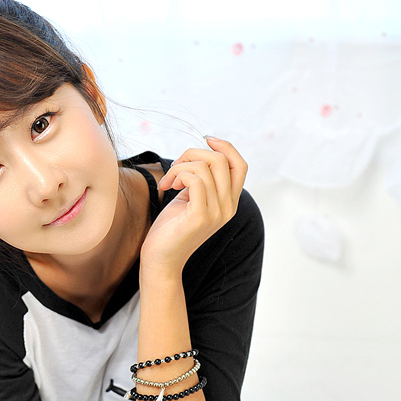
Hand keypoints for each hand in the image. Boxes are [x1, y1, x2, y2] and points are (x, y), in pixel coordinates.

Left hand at [140, 137, 247, 273]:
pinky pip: (195, 180)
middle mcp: (228, 208)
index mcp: (229, 202)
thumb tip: (198, 152)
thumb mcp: (189, 199)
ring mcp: (217, 213)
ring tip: (168, 182)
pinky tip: (169, 188)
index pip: (240, 165)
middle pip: (222, 160)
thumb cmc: (170, 229)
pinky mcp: (201, 217)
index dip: (226, 147)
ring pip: (206, 167)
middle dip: (193, 154)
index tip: (206, 140)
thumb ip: (200, 180)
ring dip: (180, 167)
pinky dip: (178, 176)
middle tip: (175, 168)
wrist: (160, 260)